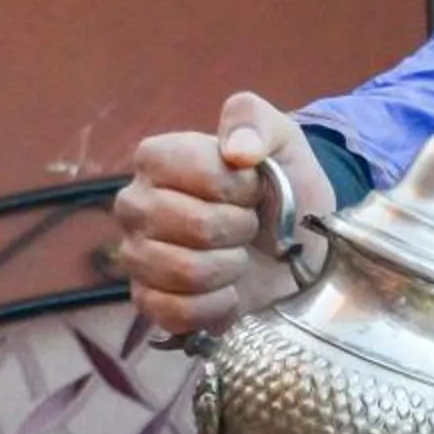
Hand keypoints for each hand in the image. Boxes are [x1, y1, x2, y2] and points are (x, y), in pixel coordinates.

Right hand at [114, 91, 339, 337]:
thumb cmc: (283, 189)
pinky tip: (229, 292)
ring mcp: (137, 256)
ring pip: (183, 271)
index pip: (188, 168)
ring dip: (229, 268)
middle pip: (192, 224)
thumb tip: (238, 150)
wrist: (297, 247)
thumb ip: (255, 121)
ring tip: (239, 258)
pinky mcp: (148, 302)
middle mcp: (135, 205)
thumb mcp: (282, 140)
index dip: (235, 184)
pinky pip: (175, 312)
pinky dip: (215, 306)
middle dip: (239, 229)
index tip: (253, 188)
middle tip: (249, 226)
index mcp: (156, 159)